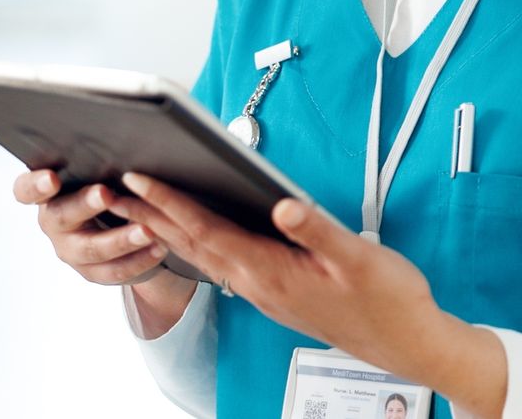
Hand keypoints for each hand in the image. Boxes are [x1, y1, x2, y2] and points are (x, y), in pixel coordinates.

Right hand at [12, 169, 168, 284]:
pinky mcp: (92, 271)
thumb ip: (99, 161)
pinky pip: (114, 271)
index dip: (35, 185)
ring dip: (120, 240)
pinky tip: (158, 248)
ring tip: (146, 231)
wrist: (118, 222)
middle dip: (85, 205)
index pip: (26, 190)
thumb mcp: (97, 170)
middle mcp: (53, 222)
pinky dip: (138, 260)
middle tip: (106, 193)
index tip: (52, 178)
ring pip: (91, 248)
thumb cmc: (104, 182)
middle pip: (62, 216)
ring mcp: (70, 250)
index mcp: (46, 194)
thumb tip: (123, 138)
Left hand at [117, 172, 507, 415]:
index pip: (208, 230)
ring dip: (168, 231)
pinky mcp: (274, 295)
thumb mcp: (359, 258)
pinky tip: (194, 237)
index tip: (139, 178)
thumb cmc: (387, 301)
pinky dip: (196, 246)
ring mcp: (263, 293)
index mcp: (271, 271)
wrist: (405, 343)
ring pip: (203, 257)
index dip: (170, 202)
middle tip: (116, 188)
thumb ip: (318, 230)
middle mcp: (258, 285)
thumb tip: (282, 204)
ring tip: (140, 208)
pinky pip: (221, 266)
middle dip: (152, 214)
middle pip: (192, 243)